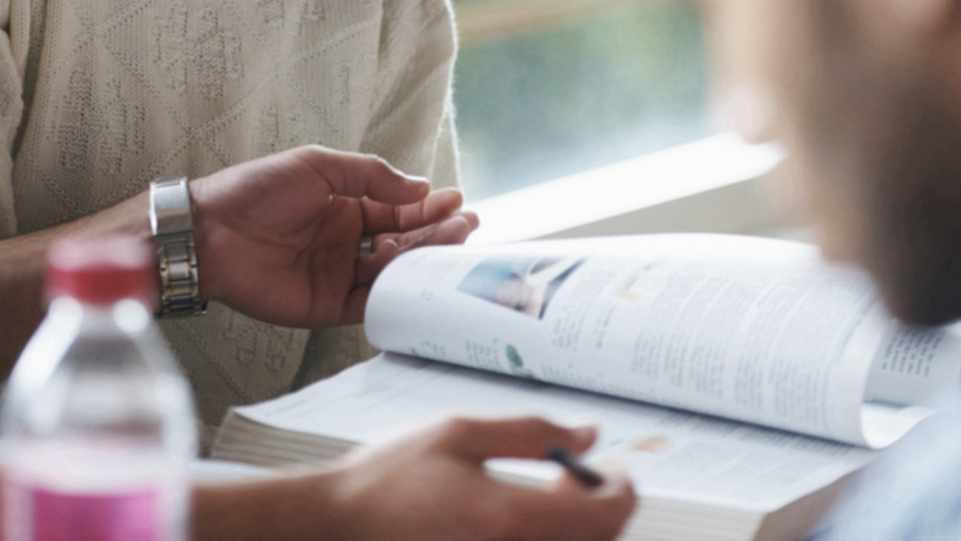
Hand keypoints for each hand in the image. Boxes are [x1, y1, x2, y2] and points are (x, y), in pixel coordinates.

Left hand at [188, 146, 476, 326]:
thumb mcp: (318, 165)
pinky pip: (370, 305)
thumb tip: (419, 189)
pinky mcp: (326, 306)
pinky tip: (420, 284)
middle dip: (437, 233)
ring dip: (424, 262)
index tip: (457, 201)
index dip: (428, 207)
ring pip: (393, 273)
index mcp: (345, 206)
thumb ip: (370, 176)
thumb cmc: (256, 190)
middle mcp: (347, 241)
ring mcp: (339, 274)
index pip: (398, 209)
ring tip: (453, 247)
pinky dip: (397, 297)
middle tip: (467, 226)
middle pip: (404, 242)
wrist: (209, 231)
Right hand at [323, 416, 635, 540]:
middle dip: (599, 503)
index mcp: (507, 518)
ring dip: (575, 522)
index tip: (616, 467)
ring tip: (548, 489)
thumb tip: (588, 434)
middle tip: (575, 469)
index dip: (623, 489)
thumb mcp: (458, 433)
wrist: (338, 525)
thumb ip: (529, 431)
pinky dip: (547, 535)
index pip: (605, 517)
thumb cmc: (386, 480)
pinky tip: (519, 515)